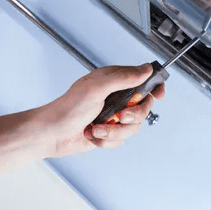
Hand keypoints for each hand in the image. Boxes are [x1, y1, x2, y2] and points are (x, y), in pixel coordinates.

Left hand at [40, 63, 164, 157]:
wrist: (52, 134)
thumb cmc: (68, 107)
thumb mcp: (97, 87)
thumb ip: (123, 78)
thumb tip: (146, 69)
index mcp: (113, 81)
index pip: (143, 79)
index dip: (154, 87)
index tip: (158, 95)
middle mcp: (115, 97)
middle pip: (143, 107)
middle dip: (132, 115)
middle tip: (119, 116)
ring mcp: (112, 116)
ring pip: (132, 127)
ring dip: (114, 131)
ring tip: (96, 128)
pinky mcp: (108, 132)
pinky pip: (121, 140)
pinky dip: (106, 140)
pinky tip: (92, 135)